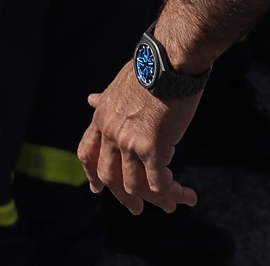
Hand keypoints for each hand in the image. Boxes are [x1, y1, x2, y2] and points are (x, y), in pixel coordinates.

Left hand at [79, 61, 201, 213]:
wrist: (169, 60)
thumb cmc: (151, 66)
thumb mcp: (119, 83)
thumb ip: (107, 98)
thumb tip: (91, 99)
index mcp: (101, 116)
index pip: (86, 152)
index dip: (92, 173)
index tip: (97, 188)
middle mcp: (111, 132)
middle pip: (109, 176)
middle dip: (123, 196)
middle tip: (137, 208)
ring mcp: (129, 142)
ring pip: (135, 185)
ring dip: (155, 199)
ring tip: (172, 204)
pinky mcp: (152, 147)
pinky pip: (158, 182)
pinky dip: (170, 192)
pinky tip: (183, 194)